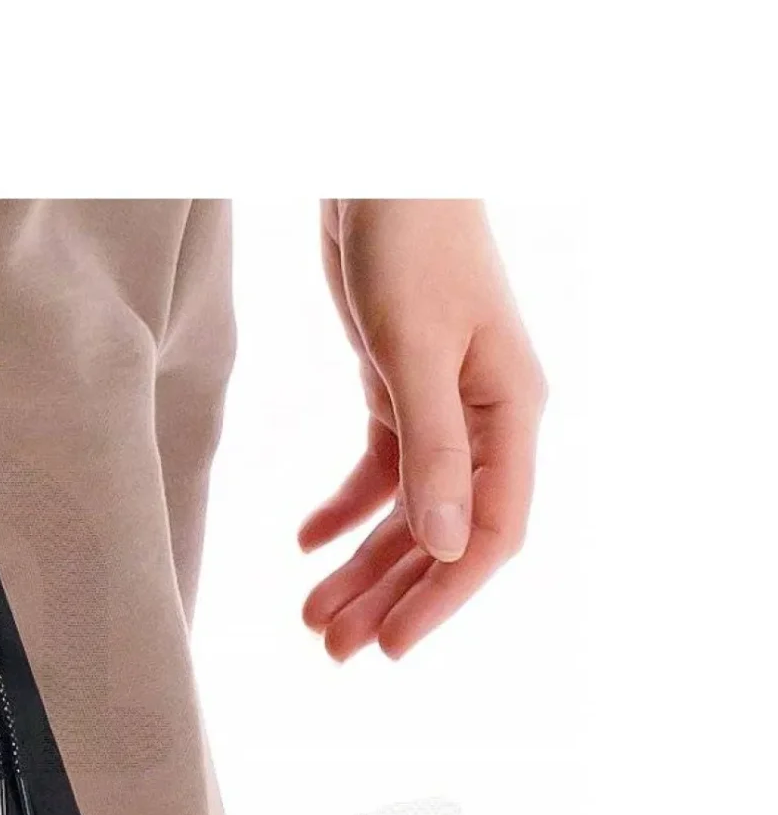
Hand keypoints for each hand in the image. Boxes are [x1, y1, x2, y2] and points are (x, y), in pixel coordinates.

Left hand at [300, 200, 545, 660]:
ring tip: (312, 617)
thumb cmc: (412, 242)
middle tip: (333, 651)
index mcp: (509, 414)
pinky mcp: (398, 387)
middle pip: (441, 536)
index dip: (442, 598)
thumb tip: (442, 547)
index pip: (488, 534)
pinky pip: (378, 471)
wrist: (384, 164)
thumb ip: (430, 451)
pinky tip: (304, 544)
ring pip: (406, 513)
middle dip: (389, 596)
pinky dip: (342, 511)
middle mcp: (485, 420)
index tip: (393, 647)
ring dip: (361, 566)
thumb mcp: (415, 351)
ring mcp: (442, 406)